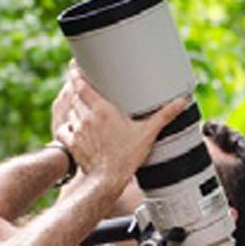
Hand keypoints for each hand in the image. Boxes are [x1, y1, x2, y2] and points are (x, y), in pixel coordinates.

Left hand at [55, 64, 187, 184]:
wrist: (108, 180)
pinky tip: (73, 128)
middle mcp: (86, 117)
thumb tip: (182, 102)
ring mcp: (77, 130)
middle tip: (80, 85)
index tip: (74, 66)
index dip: (75, 74)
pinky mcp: (72, 144)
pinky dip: (66, 127)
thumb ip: (164, 115)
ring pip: (69, 111)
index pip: (81, 85)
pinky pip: (63, 130)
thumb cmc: (127, 157)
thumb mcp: (148, 133)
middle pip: (74, 96)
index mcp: (103, 110)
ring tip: (81, 108)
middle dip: (76, 90)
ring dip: (73, 109)